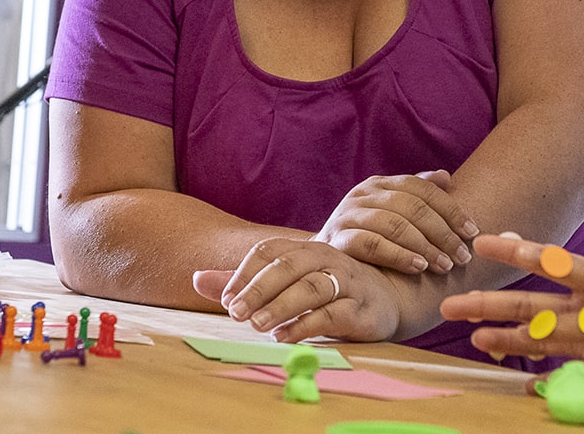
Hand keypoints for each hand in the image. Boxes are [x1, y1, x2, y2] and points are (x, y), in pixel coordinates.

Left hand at [193, 237, 401, 342]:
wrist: (387, 298)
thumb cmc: (330, 289)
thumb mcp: (288, 281)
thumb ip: (245, 281)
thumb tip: (196, 279)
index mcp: (304, 248)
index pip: (270, 251)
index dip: (245, 273)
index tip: (226, 299)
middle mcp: (326, 259)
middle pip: (289, 266)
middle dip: (259, 288)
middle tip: (236, 312)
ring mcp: (347, 282)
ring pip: (312, 288)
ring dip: (282, 306)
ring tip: (258, 325)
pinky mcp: (362, 310)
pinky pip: (333, 314)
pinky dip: (307, 325)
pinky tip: (285, 336)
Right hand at [314, 170, 478, 274]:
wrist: (321, 262)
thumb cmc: (367, 236)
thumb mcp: (390, 212)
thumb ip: (417, 195)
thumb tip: (446, 177)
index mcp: (380, 183)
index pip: (422, 188)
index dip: (451, 209)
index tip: (472, 231)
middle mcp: (363, 194)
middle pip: (411, 207)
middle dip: (442, 232)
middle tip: (462, 256)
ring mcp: (347, 215)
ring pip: (394, 224)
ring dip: (424, 246)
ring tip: (445, 265)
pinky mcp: (336, 240)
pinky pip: (372, 244)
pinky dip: (398, 255)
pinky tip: (418, 267)